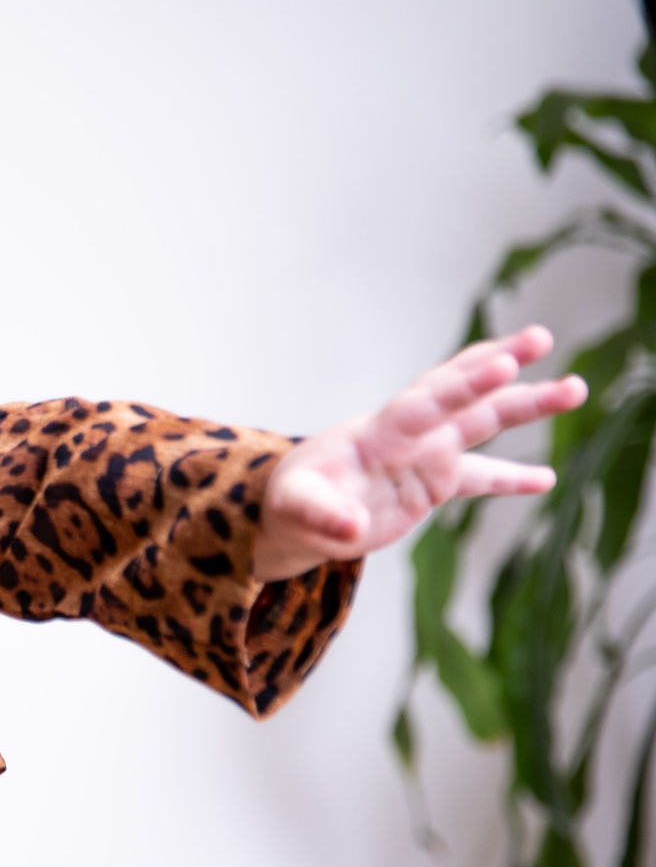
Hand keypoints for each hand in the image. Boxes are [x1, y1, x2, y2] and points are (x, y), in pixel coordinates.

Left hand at [255, 327, 586, 581]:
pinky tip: (547, 479)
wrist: (291, 514)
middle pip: (463, 397)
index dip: (466, 384)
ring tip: (577, 387)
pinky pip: (480, 479)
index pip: (427, 401)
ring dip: (527, 406)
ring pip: (483, 425)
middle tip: (542, 337)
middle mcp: (409, 436)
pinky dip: (511, 479)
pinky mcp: (433, 484)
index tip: (506, 364)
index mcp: (378, 432)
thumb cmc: (289, 501)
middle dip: (500, 366)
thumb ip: (323, 515)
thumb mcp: (295, 508)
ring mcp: (425, 457)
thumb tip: (353, 529)